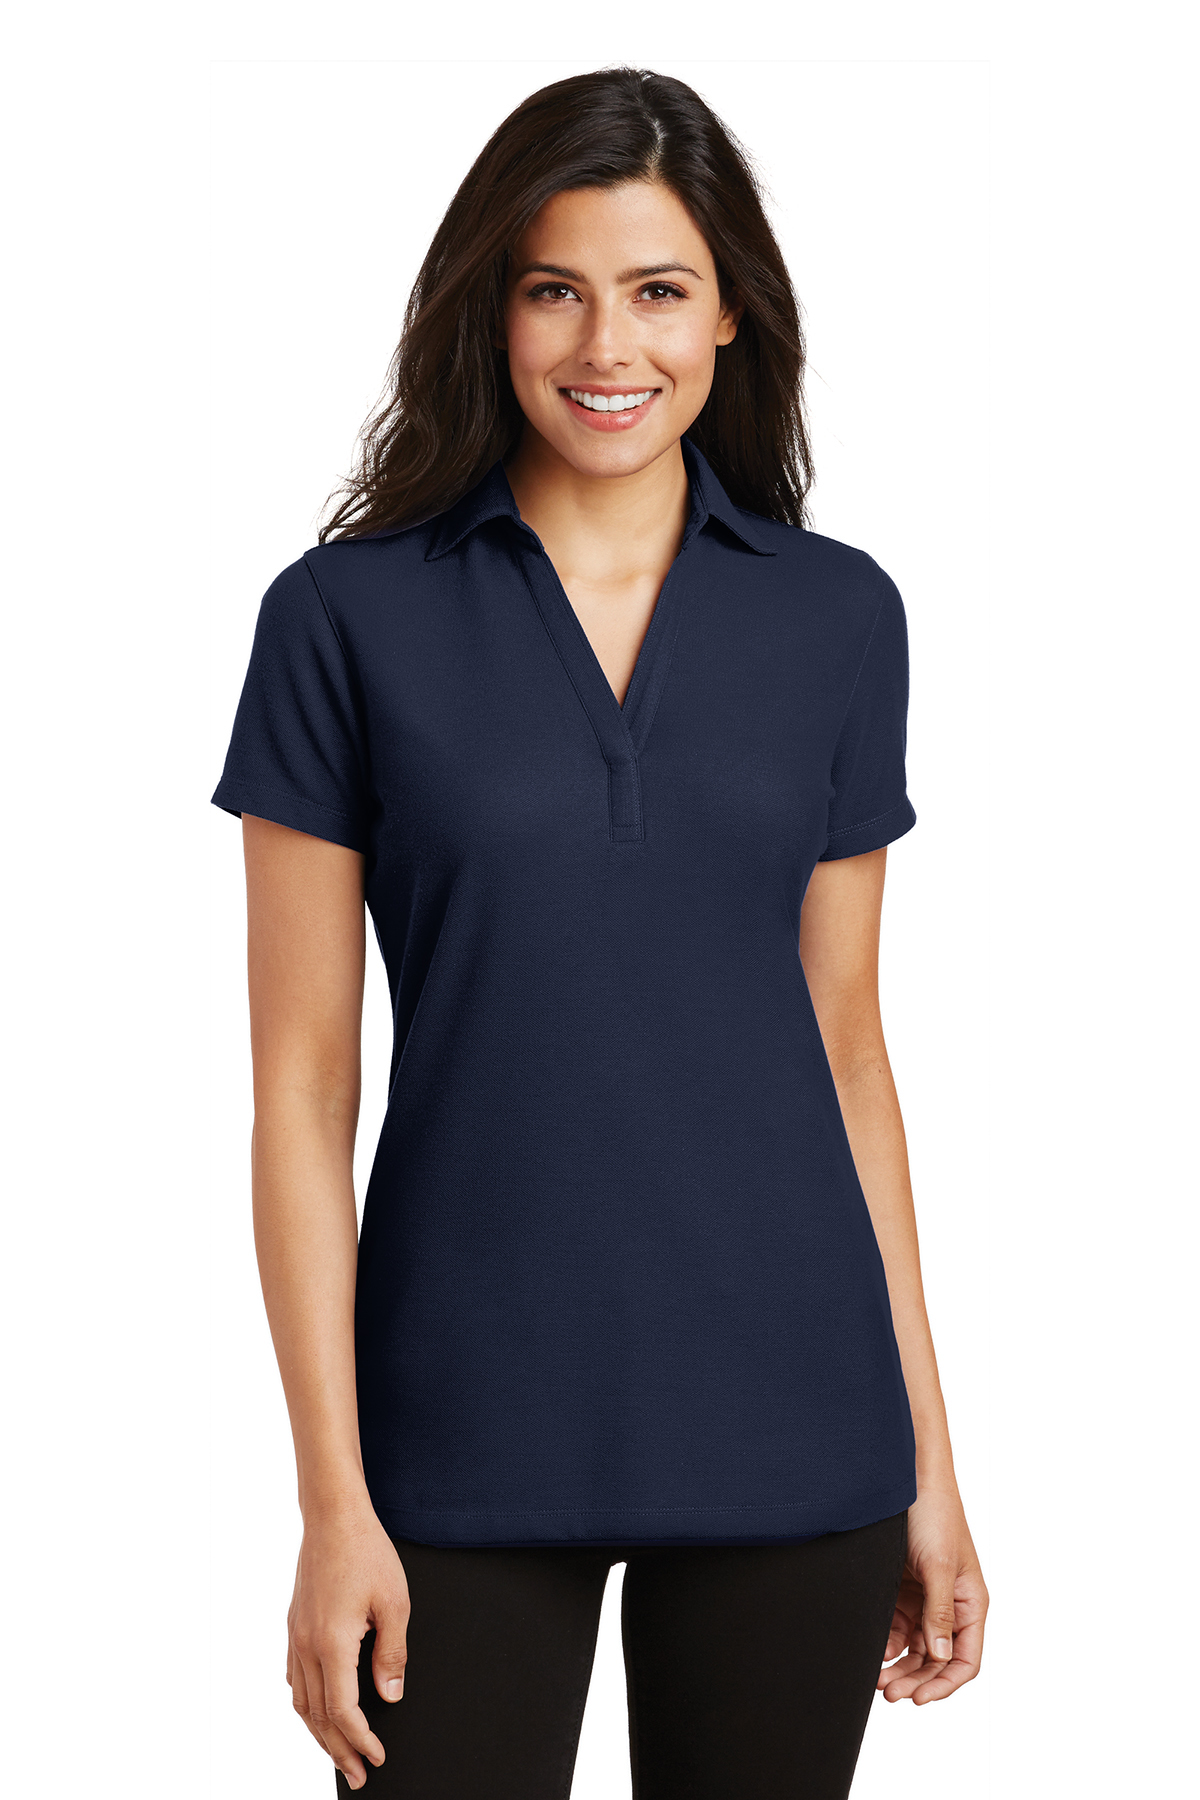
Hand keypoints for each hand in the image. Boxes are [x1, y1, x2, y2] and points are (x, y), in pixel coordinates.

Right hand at [286, 1503, 410, 1789]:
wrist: (333, 1515)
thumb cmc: (366, 1551)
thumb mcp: (395, 1602)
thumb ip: (393, 1653)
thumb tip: (390, 1694)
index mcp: (332, 1644)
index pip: (343, 1711)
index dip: (360, 1740)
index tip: (376, 1757)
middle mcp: (306, 1645)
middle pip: (317, 1716)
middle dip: (338, 1750)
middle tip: (357, 1775)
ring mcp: (296, 1635)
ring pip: (301, 1701)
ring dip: (319, 1732)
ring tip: (338, 1752)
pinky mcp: (294, 1624)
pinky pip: (295, 1677)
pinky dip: (306, 1703)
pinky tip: (318, 1708)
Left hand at [877, 1486, 987, 1704]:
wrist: (908, 1478)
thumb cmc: (933, 1515)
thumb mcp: (936, 1566)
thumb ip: (939, 1613)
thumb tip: (939, 1656)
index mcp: (970, 1603)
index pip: (964, 1659)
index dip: (943, 1684)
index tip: (918, 1699)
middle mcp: (951, 1605)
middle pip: (936, 1659)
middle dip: (914, 1679)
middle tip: (887, 1692)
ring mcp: (926, 1598)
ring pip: (914, 1647)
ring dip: (898, 1665)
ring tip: (875, 1677)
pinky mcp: (904, 1588)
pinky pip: (897, 1626)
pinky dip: (886, 1641)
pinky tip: (873, 1649)